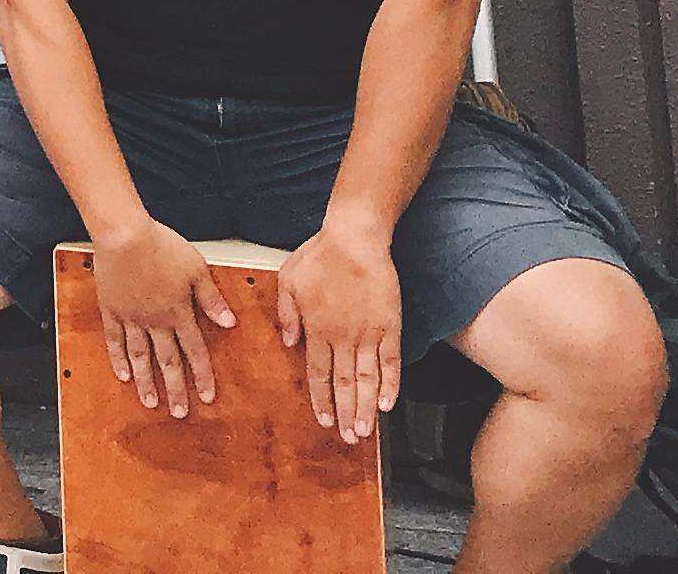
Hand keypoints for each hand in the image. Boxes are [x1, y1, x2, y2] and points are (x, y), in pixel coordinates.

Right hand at [88, 219, 233, 417]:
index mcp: (179, 312)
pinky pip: (114, 339)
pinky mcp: (111, 309)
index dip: (202, 375)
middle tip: (178, 413)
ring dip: (146, 382)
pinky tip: (122, 374)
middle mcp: (156, 321)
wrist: (124, 235)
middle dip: (175, 389)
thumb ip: (212, 299)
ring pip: (141, 356)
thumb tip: (230, 323)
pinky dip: (118, 359)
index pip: (195, 351)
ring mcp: (131, 317)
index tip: (207, 397)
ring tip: (150, 402)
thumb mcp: (196, 269)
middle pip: (168, 362)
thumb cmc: (161, 246)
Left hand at [275, 217, 400, 443]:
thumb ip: (286, 313)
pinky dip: (391, 384)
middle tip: (348, 439)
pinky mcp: (390, 326)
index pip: (317, 373)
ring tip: (366, 432)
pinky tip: (390, 404)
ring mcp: (368, 333)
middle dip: (346, 414)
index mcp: (316, 328)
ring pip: (368, 380)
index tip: (324, 420)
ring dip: (367, 408)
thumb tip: (290, 343)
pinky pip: (391, 362)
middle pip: (344, 384)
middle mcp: (342, 337)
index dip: (322, 399)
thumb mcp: (288, 279)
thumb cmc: (319, 255)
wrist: (354, 238)